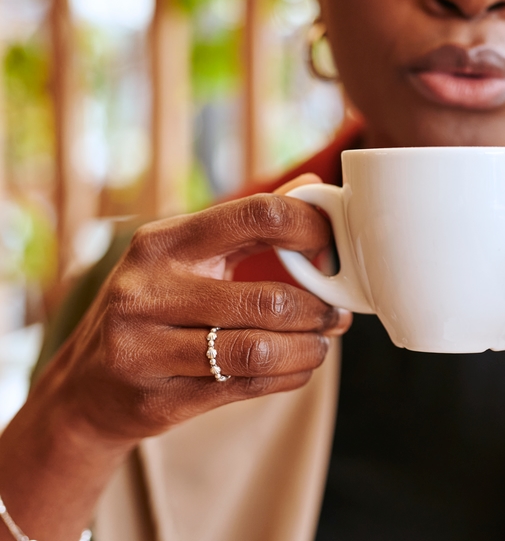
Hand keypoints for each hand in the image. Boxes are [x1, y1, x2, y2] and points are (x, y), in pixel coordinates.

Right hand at [0, 175, 348, 539]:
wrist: (89, 386)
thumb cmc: (154, 308)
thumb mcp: (185, 257)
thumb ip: (249, 226)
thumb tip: (312, 184)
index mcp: (163, 243)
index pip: (254, 215)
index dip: (308, 228)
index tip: (331, 249)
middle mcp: (149, 291)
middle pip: (266, 297)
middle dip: (317, 308)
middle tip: (336, 313)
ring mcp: (148, 348)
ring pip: (260, 349)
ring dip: (308, 348)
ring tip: (321, 343)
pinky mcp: (159, 398)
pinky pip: (248, 386)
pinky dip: (289, 377)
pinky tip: (298, 367)